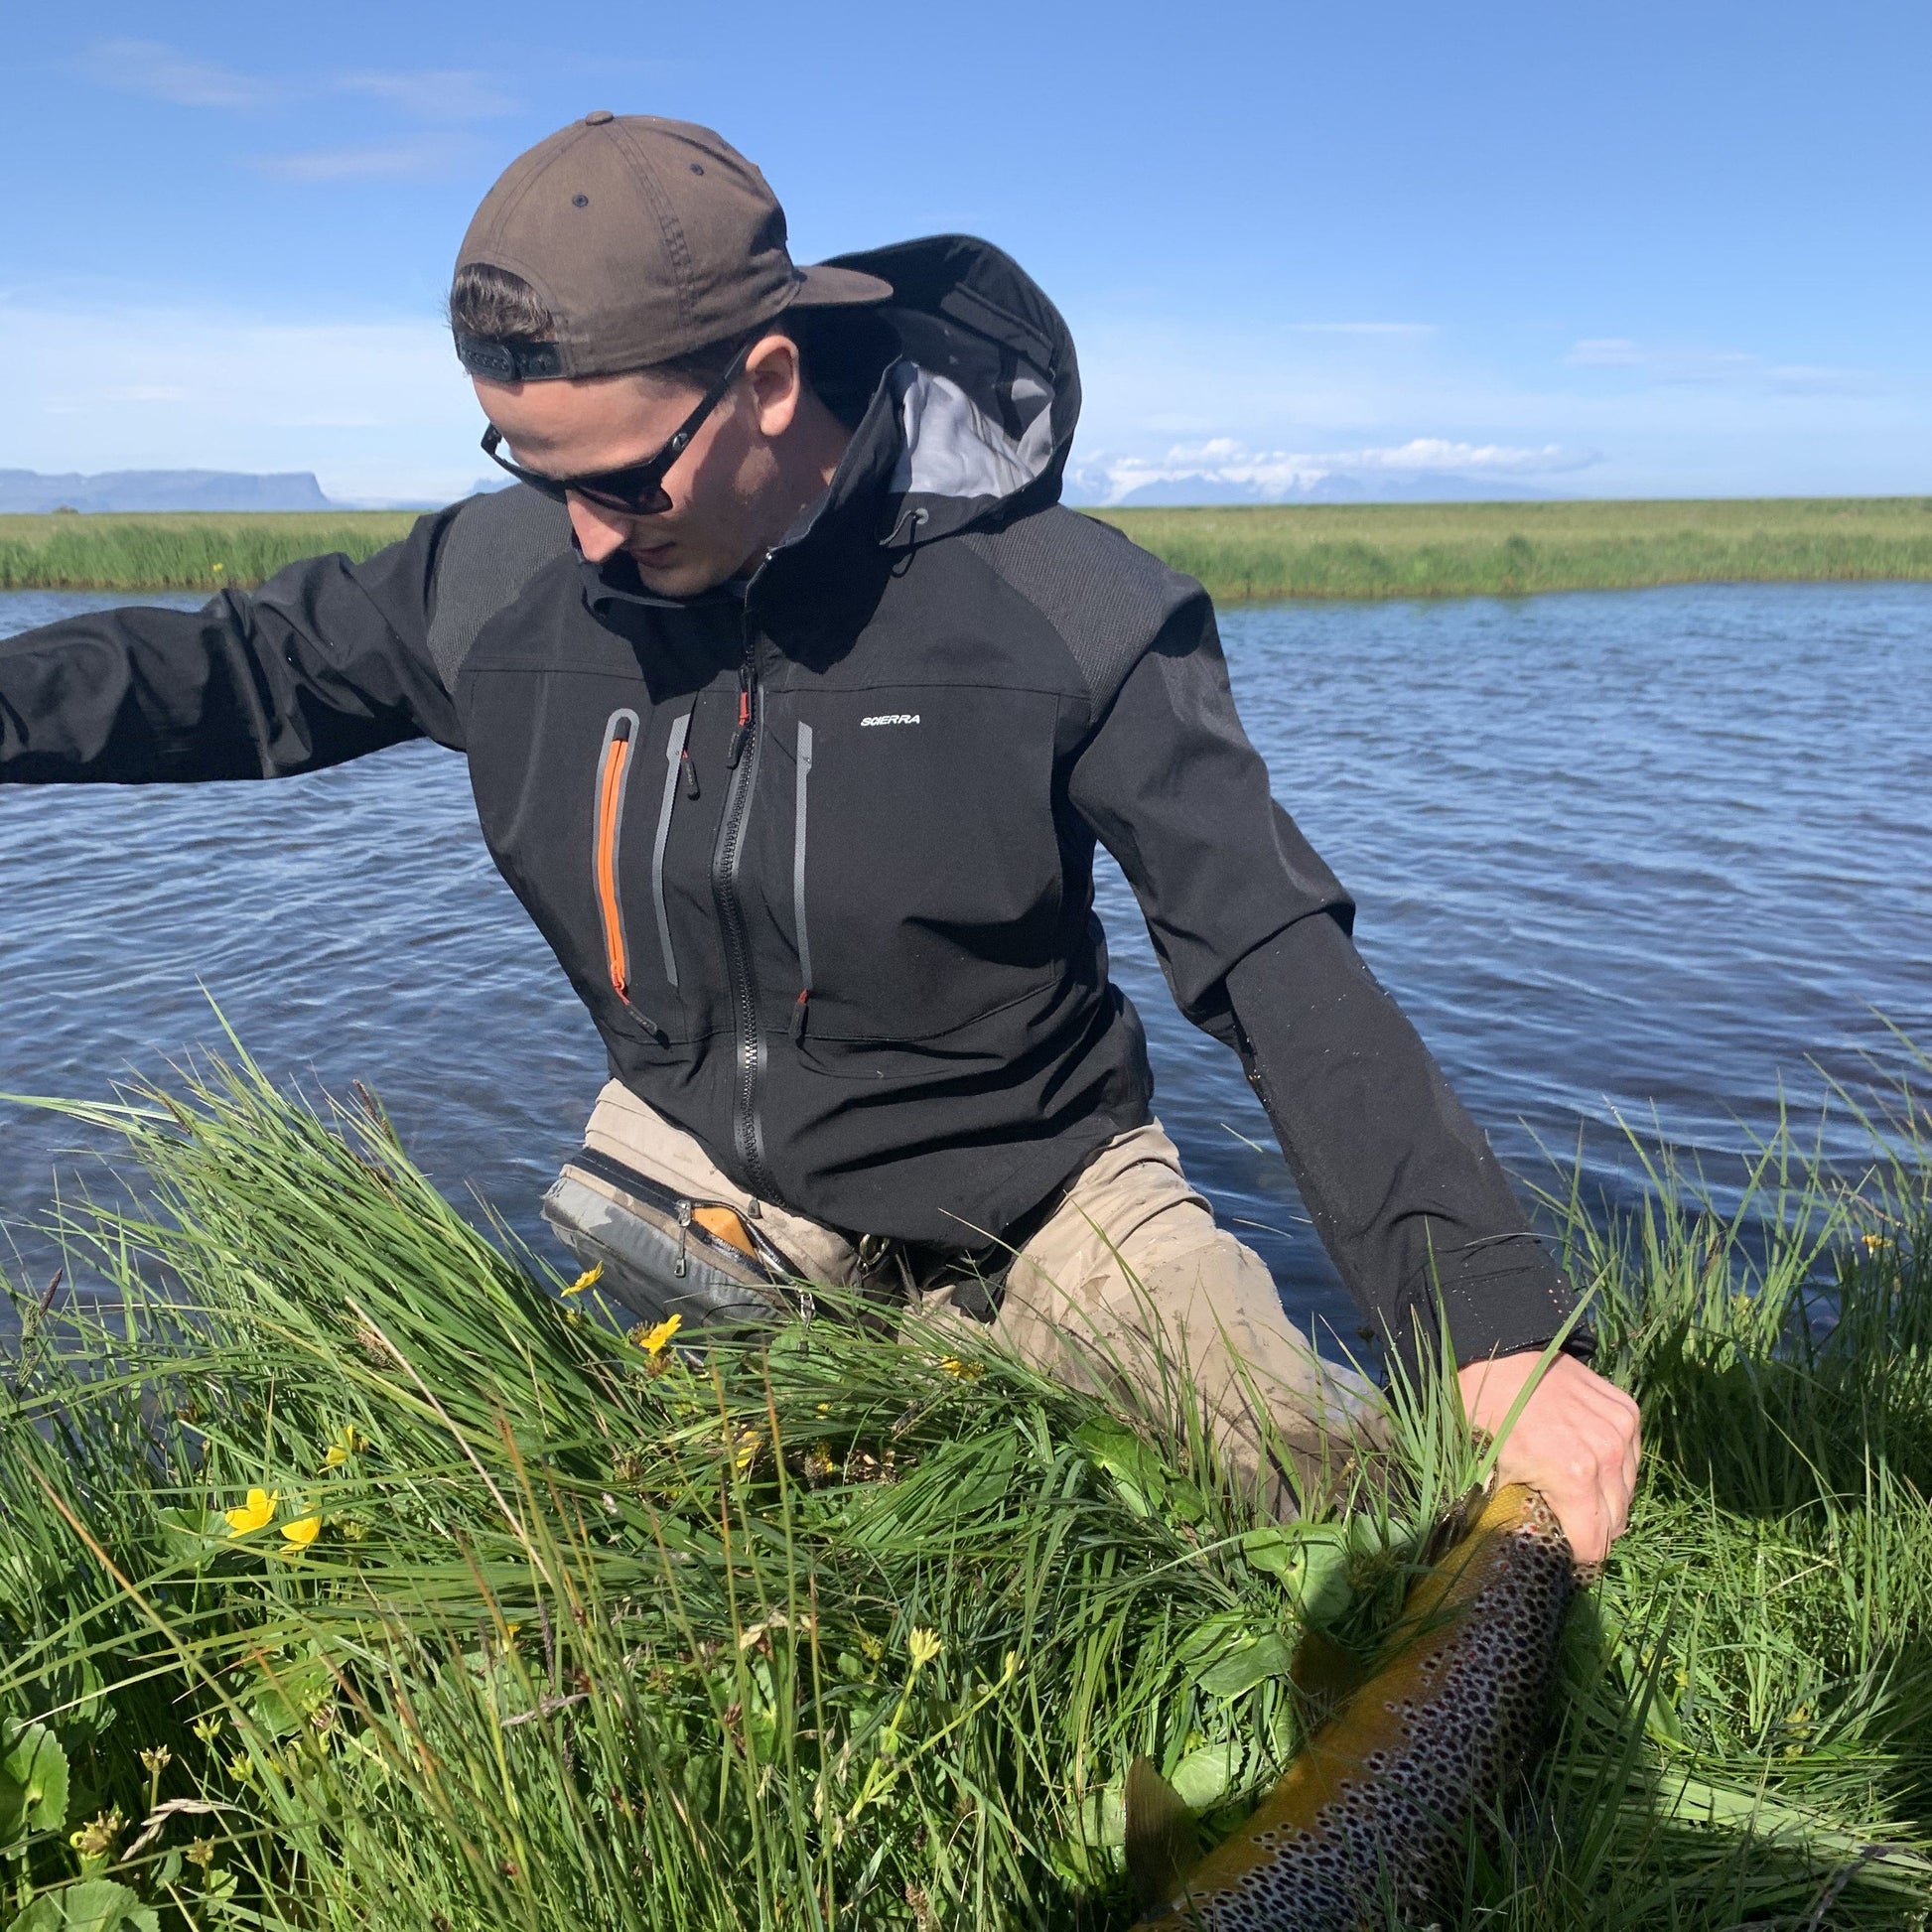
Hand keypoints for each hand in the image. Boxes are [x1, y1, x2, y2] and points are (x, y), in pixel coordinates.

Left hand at [1455, 1350, 1639, 1565]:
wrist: (1500, 1351)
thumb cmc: (1487, 1410)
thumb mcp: (1488, 1466)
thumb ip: (1512, 1510)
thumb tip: (1518, 1543)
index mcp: (1573, 1476)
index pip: (1595, 1543)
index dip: (1579, 1555)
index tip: (1565, 1555)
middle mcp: (1607, 1456)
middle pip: (1617, 1521)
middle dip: (1595, 1531)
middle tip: (1570, 1527)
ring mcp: (1622, 1431)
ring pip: (1628, 1491)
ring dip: (1607, 1499)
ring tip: (1578, 1495)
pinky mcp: (1628, 1411)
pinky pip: (1631, 1458)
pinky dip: (1615, 1467)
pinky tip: (1590, 1462)